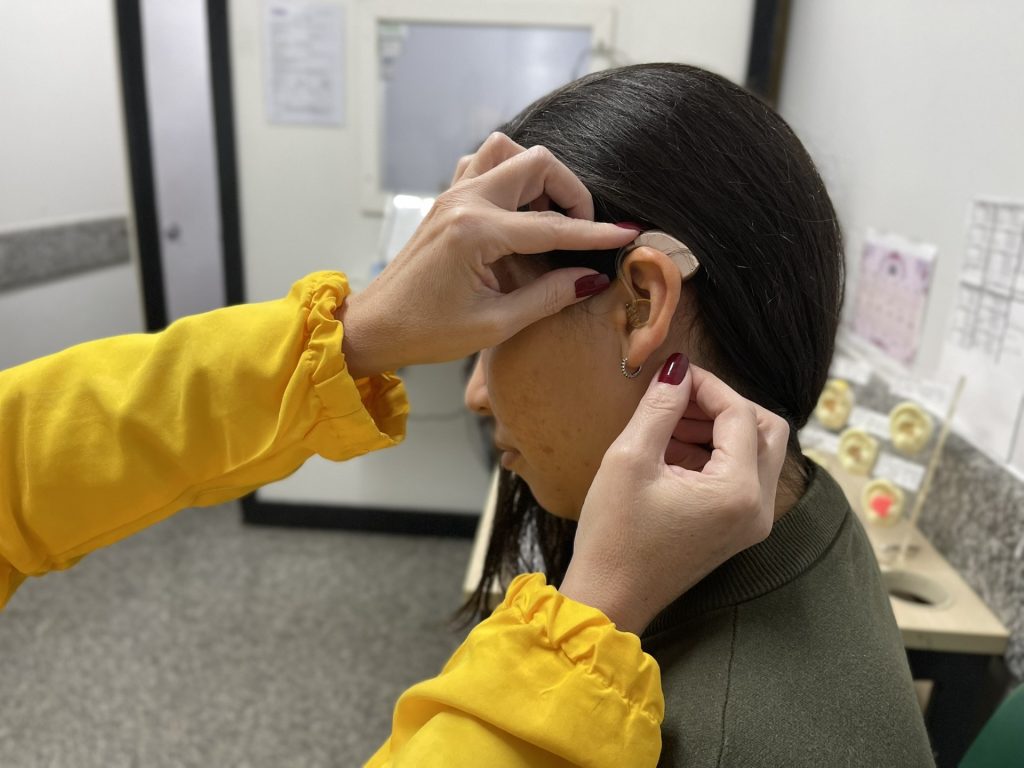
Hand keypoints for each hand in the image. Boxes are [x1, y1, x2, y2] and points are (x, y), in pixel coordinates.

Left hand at [339, 133, 635, 377]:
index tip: (628, 234)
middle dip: (570, 192)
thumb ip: (548, 296)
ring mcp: (452, 196)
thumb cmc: (426, 333)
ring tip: (548, 218)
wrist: (374, 327)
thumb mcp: (495, 324)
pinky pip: (484, 164)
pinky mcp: (446, 201)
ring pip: (508, 151)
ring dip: (537, 177)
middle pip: (536, 162)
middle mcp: (464, 202)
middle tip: (581, 230)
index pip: (553, 226)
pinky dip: (510, 177)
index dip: (596, 233)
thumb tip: (591, 278)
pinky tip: (519, 214)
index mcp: (476, 233)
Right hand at [559, 355, 789, 634]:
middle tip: (679, 398)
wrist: (609, 600)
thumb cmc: (613, 535)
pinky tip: (672, 452)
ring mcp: (751, 523)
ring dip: (720, 429)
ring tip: (668, 424)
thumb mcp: (630, 459)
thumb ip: (660, 407)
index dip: (708, 386)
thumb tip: (677, 369)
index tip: (673, 374)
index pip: (740, 415)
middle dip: (724, 406)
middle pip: (767, 430)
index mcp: (739, 491)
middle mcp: (758, 508)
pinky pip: (742, 477)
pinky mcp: (737, 530)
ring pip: (757, 452)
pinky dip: (716, 455)